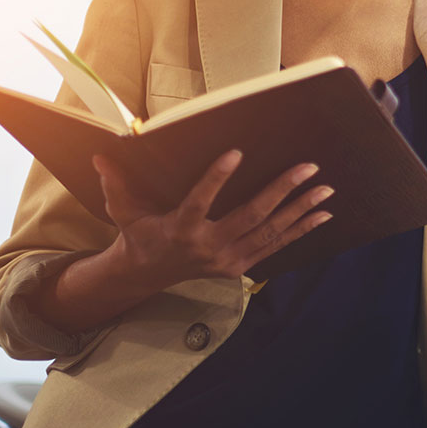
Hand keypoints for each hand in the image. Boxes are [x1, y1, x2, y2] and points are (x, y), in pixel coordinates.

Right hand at [90, 149, 332, 289]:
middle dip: (282, 191)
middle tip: (308, 167)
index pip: (200, 202)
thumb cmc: (138, 233)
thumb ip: (116, 184)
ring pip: (270, 233)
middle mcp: (208, 247)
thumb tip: (101, 156)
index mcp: (180, 229)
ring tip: (325, 190)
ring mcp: (228, 259)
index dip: (216, 179)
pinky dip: (301, 231)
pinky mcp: (241, 266)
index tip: (236, 153)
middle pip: (251, 217)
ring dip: (301, 211)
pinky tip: (323, 216)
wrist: (148, 274)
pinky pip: (276, 247)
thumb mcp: (123, 210)